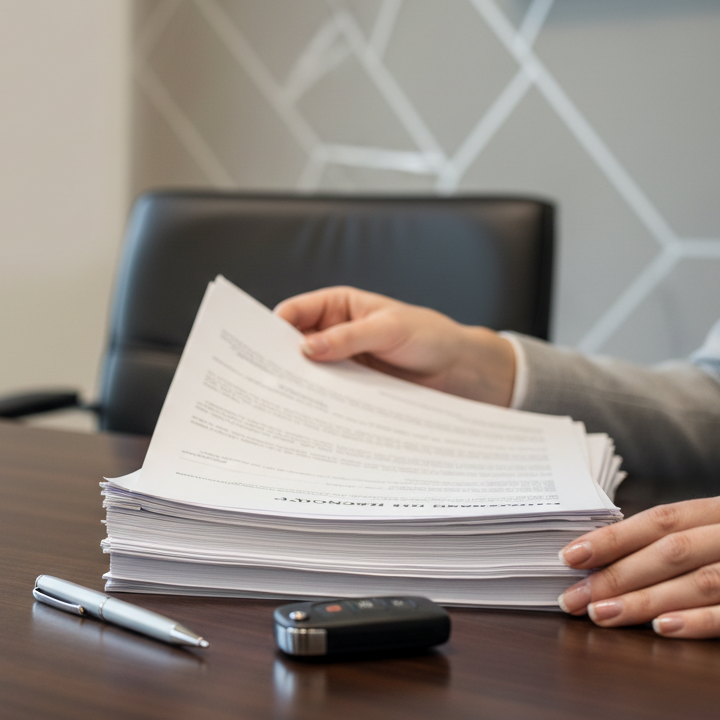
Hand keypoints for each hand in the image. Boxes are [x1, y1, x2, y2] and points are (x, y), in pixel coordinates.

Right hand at [274, 286, 515, 405]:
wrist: (461, 371)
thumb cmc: (430, 336)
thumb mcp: (389, 329)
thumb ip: (348, 338)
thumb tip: (307, 348)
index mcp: (339, 306)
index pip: (295, 312)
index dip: (274, 327)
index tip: (259, 346)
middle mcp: (335, 333)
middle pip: (295, 345)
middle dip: (280, 359)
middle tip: (264, 377)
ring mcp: (342, 363)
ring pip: (309, 373)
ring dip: (298, 384)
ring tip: (283, 400)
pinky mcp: (352, 389)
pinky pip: (327, 395)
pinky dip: (318, 403)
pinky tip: (309, 414)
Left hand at [558, 491, 719, 638]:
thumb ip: (695, 537)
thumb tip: (616, 557)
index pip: (664, 519)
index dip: (614, 537)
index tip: (569, 556)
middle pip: (676, 551)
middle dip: (618, 575)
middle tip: (573, 599)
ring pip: (705, 582)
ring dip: (648, 601)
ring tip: (604, 615)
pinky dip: (704, 621)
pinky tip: (665, 629)